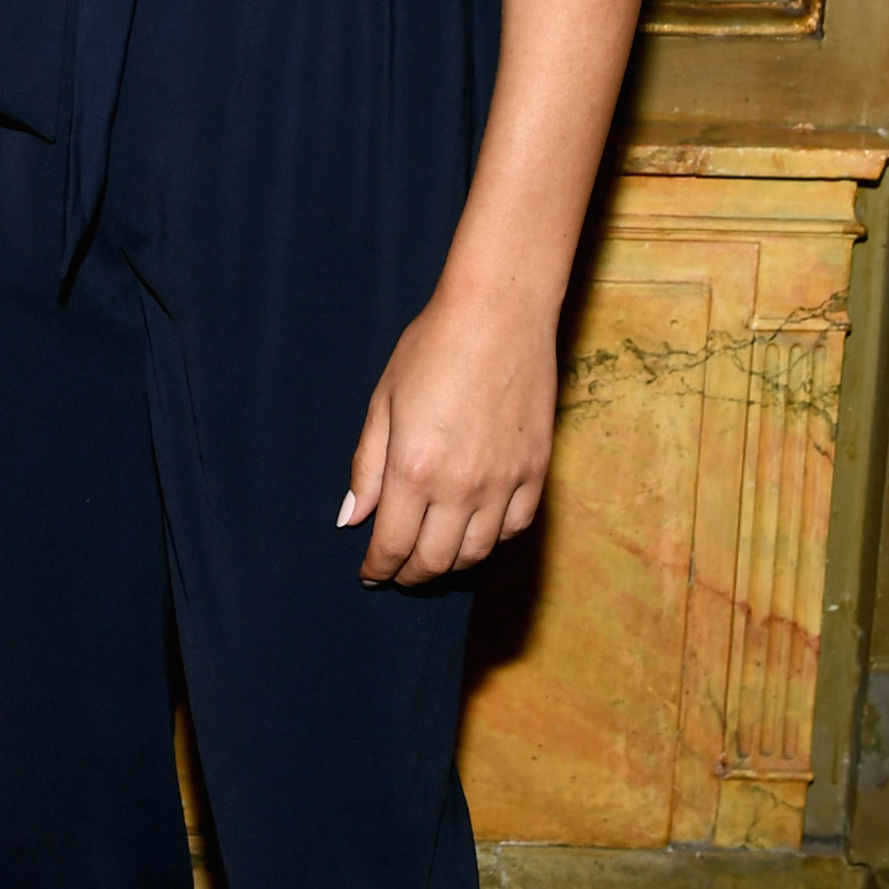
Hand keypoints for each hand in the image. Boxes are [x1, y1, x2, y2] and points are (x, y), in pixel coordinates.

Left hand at [340, 285, 555, 585]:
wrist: (499, 314)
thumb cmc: (433, 348)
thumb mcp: (383, 403)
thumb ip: (367, 467)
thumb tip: (352, 519)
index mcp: (414, 470)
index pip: (393, 546)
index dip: (378, 569)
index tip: (371, 574)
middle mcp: (461, 487)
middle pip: (434, 561)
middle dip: (410, 575)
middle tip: (398, 572)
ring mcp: (504, 482)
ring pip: (476, 554)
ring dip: (450, 565)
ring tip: (433, 557)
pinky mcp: (536, 472)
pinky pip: (514, 528)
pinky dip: (491, 541)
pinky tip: (474, 532)